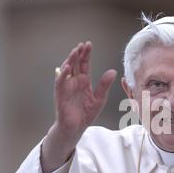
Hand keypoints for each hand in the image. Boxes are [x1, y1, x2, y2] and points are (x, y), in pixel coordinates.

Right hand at [41, 41, 115, 172]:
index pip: (84, 64)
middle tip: (82, 45)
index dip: (86, 55)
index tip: (89, 44)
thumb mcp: (99, 98)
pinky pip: (60, 83)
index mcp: (83, 81)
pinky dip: (62, 75)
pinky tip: (66, 67)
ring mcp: (66, 87)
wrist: (76, 128)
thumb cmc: (86, 113)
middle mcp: (74, 81)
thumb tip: (113, 71)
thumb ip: (104, 85)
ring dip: (70, 60)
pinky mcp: (61, 95)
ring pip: (67, 70)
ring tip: (75, 51)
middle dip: (78, 54)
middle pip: (75, 64)